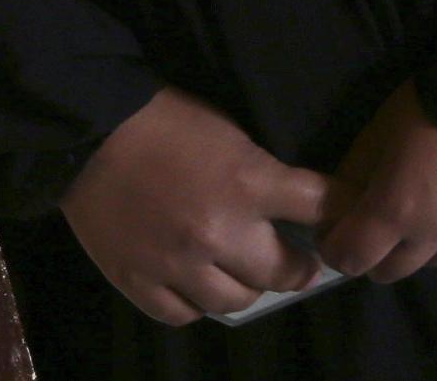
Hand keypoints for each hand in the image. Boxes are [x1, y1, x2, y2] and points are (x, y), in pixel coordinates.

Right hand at [61, 87, 333, 326]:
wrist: (90, 134)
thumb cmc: (166, 122)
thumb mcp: (231, 135)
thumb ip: (262, 175)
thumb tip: (289, 208)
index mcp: (250, 182)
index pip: (320, 206)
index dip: (340, 214)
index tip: (345, 222)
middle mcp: (220, 232)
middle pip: (281, 273)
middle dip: (298, 268)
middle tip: (299, 263)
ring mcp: (178, 264)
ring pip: (235, 301)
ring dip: (248, 288)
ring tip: (247, 276)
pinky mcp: (140, 283)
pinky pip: (184, 314)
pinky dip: (197, 304)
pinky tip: (199, 287)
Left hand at [318, 84, 436, 284]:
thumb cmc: (427, 105)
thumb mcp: (377, 132)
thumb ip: (353, 175)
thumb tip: (339, 202)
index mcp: (393, 212)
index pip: (350, 259)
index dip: (335, 249)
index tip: (334, 233)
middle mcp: (431, 234)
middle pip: (391, 272)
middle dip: (374, 255)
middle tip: (375, 226)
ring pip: (433, 262)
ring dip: (418, 248)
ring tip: (421, 215)